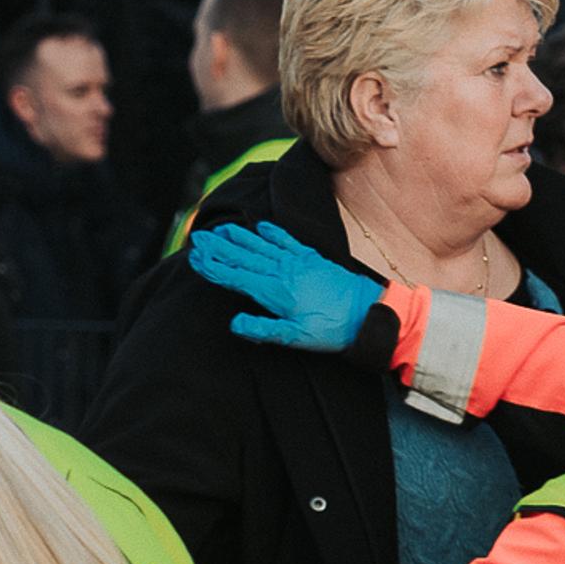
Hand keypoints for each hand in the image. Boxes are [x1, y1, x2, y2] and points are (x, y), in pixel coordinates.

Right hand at [190, 222, 380, 355]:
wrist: (370, 312)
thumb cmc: (333, 329)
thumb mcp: (297, 338)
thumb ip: (264, 330)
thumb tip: (235, 323)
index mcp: (275, 291)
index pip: (236, 276)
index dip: (214, 267)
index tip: (195, 257)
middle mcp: (283, 272)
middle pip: (243, 257)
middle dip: (218, 248)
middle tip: (197, 237)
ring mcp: (298, 263)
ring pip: (261, 246)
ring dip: (240, 237)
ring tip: (221, 229)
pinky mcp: (312, 259)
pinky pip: (287, 241)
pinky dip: (273, 232)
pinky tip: (262, 226)